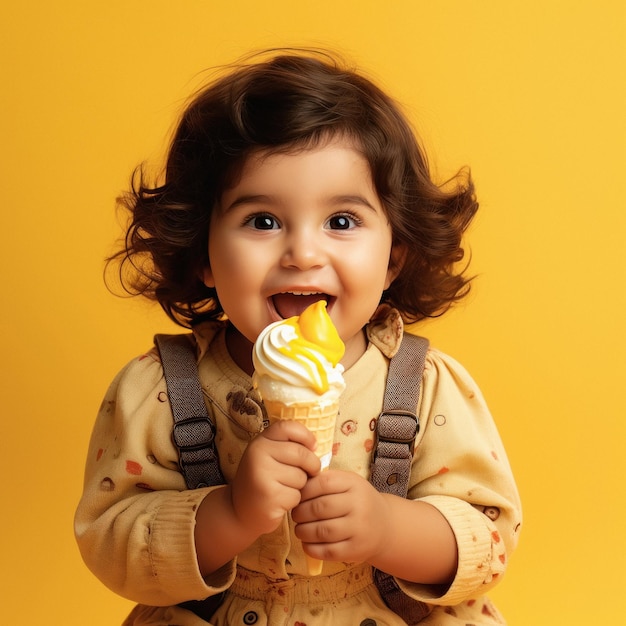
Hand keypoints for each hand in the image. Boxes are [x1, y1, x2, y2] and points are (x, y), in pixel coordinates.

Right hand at [230, 420, 320, 535]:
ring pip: (301, 476)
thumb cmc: (263, 480)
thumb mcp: (269, 457)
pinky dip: (294, 500)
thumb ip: (288, 446)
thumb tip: (316, 447)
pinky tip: (280, 501)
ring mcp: (262, 475)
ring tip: (284, 488)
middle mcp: (257, 455)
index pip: (288, 427)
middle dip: (311, 465)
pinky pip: (297, 494)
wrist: (239, 512)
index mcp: (259, 442)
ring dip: (300, 485)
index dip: (306, 435)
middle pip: (301, 454)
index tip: (313, 446)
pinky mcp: (269, 496)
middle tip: (307, 473)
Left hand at [292, 470, 387, 564]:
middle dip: (300, 512)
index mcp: (355, 484)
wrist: (385, 526)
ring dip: (303, 531)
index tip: (297, 495)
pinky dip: (311, 548)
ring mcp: (359, 530)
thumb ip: (326, 481)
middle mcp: (359, 506)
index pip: (323, 483)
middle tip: (295, 515)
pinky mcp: (356, 551)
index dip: (304, 490)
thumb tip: (296, 485)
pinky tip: (307, 543)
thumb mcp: (348, 483)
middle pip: (320, 508)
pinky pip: (327, 551)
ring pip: (322, 531)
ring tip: (299, 529)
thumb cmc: (358, 501)